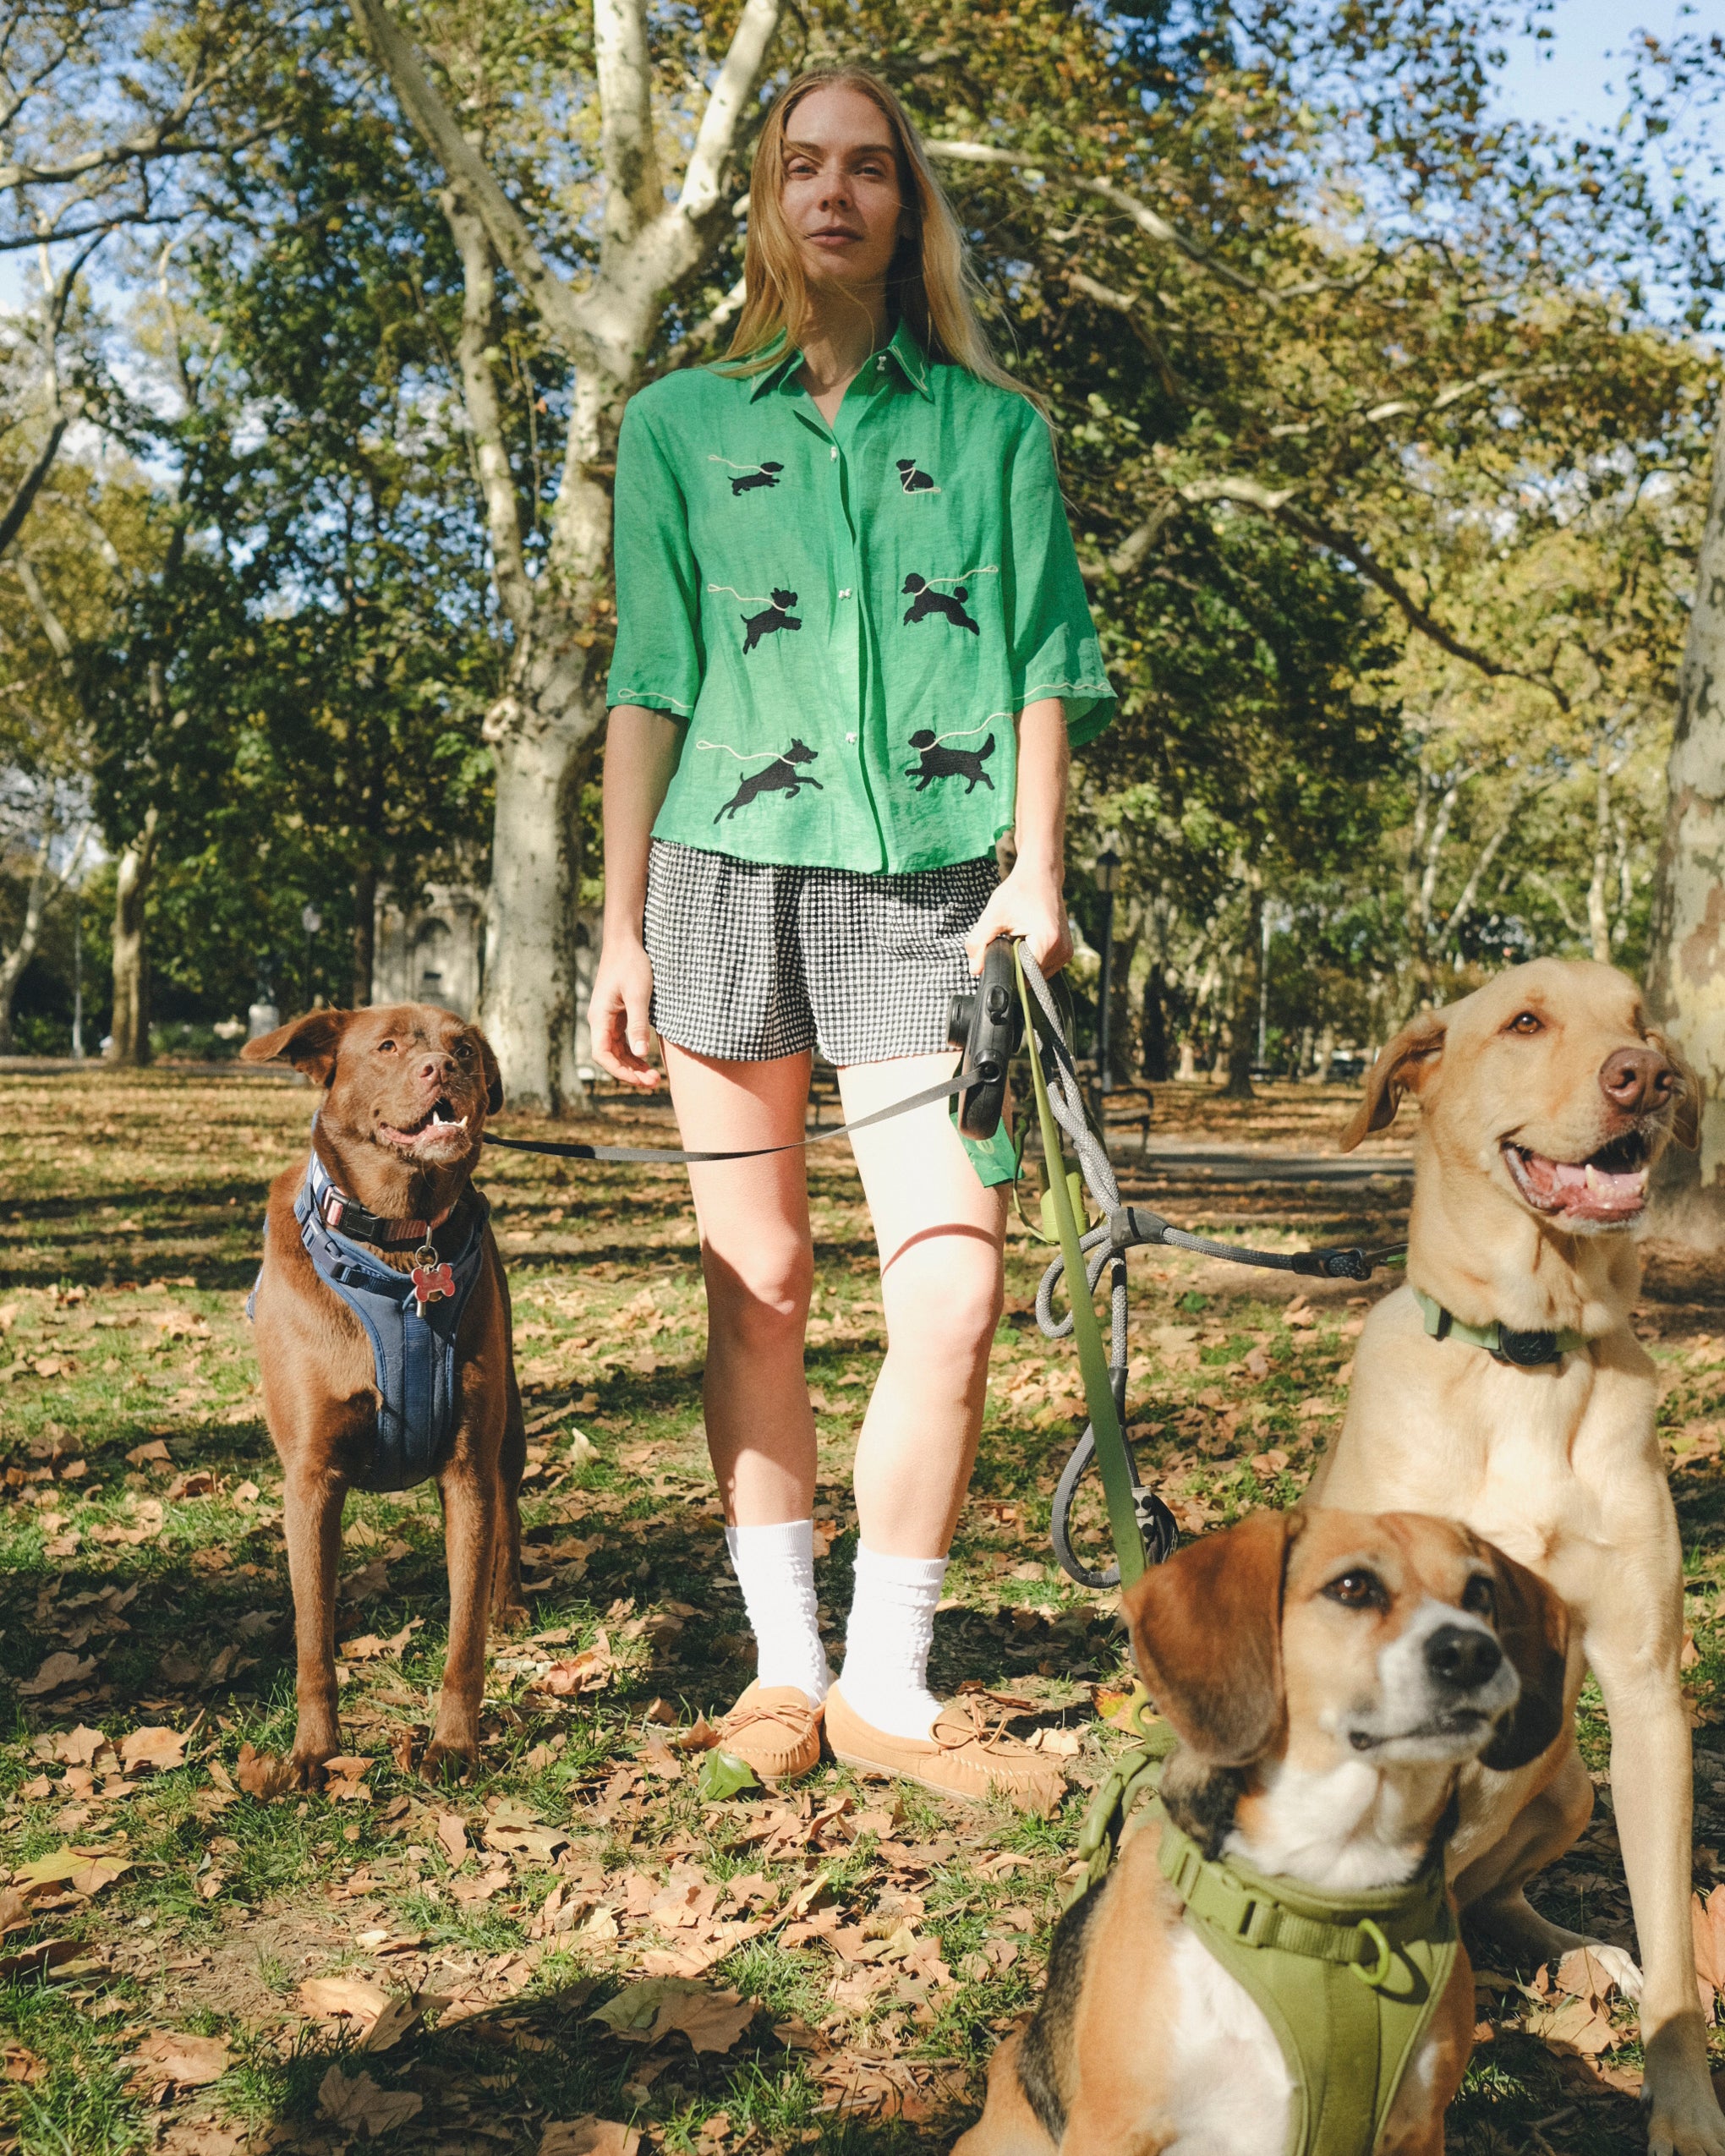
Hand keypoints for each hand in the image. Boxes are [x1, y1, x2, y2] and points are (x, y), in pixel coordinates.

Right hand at [588, 932, 659, 1087]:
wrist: (626, 941)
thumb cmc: (631, 964)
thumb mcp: (638, 995)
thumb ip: (638, 1025)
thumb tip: (640, 1054)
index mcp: (600, 1018)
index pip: (602, 1055)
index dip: (619, 1071)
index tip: (640, 1079)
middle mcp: (600, 1021)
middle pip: (611, 1056)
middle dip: (630, 1072)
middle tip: (654, 1081)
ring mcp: (608, 1018)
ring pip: (618, 1050)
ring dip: (633, 1064)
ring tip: (654, 1076)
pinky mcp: (617, 1013)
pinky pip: (623, 1039)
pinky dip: (635, 1051)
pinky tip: (649, 1058)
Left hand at [964, 861, 1072, 975]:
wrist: (1041, 875)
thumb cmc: (1018, 891)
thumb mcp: (993, 915)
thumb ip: (979, 943)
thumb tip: (974, 970)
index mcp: (1047, 943)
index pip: (1023, 977)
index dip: (1006, 971)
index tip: (996, 958)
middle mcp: (1061, 951)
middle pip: (1030, 978)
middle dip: (1014, 966)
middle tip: (1006, 942)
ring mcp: (1066, 952)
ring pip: (1037, 974)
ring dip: (1023, 963)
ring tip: (1017, 938)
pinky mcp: (1066, 951)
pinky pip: (1044, 966)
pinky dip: (1032, 959)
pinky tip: (1025, 940)